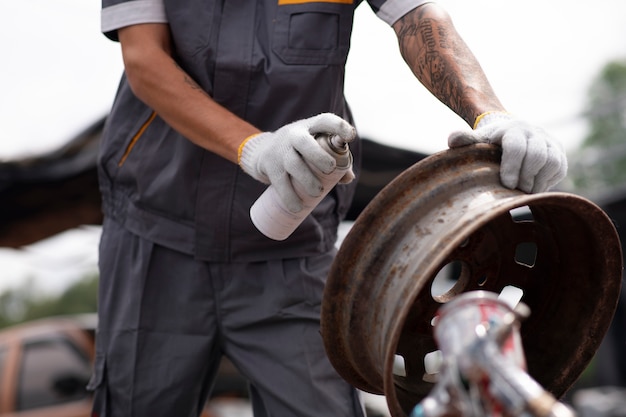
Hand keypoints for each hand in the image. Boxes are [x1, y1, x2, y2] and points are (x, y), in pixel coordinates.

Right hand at [238, 113, 355, 211]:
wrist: (260, 150)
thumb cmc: (298, 150)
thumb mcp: (314, 147)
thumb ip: (334, 159)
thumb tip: (348, 177)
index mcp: (309, 127)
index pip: (324, 121)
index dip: (338, 127)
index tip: (350, 136)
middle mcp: (293, 135)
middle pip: (304, 142)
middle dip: (318, 155)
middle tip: (330, 168)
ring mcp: (279, 149)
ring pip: (293, 164)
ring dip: (306, 179)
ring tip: (318, 192)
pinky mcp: (268, 164)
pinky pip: (279, 182)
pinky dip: (289, 196)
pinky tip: (297, 207)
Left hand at [448, 112, 567, 192]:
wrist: (512, 133)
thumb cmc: (491, 143)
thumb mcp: (478, 141)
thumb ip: (465, 140)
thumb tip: (452, 140)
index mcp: (513, 129)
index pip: (517, 147)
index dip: (512, 167)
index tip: (506, 184)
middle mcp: (535, 132)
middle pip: (537, 156)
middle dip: (525, 177)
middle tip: (514, 190)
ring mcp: (550, 142)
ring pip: (552, 162)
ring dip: (537, 180)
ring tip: (523, 190)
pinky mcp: (559, 153)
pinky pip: (559, 169)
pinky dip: (546, 181)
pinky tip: (532, 186)